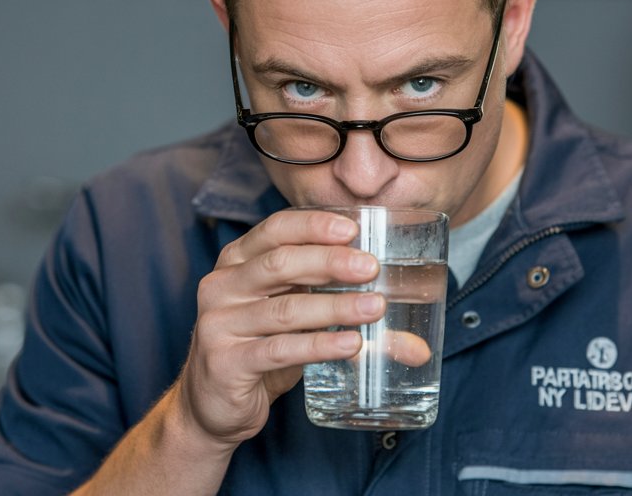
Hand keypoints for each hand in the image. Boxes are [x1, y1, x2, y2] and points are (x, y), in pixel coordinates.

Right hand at [174, 209, 384, 445]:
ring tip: (374, 307)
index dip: (314, 225)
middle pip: (280, 262)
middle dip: (330, 261)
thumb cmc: (260, 350)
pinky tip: (350, 344)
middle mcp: (223, 286)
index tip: (354, 228)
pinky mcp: (225, 362)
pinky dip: (319, 345)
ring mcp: (219, 324)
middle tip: (371, 268)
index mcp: (237, 261)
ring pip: (285, 308)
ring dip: (335, 306)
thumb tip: (418, 346)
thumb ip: (342, 316)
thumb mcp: (295, 322)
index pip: (275, 229)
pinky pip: (279, 349)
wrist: (213, 406)